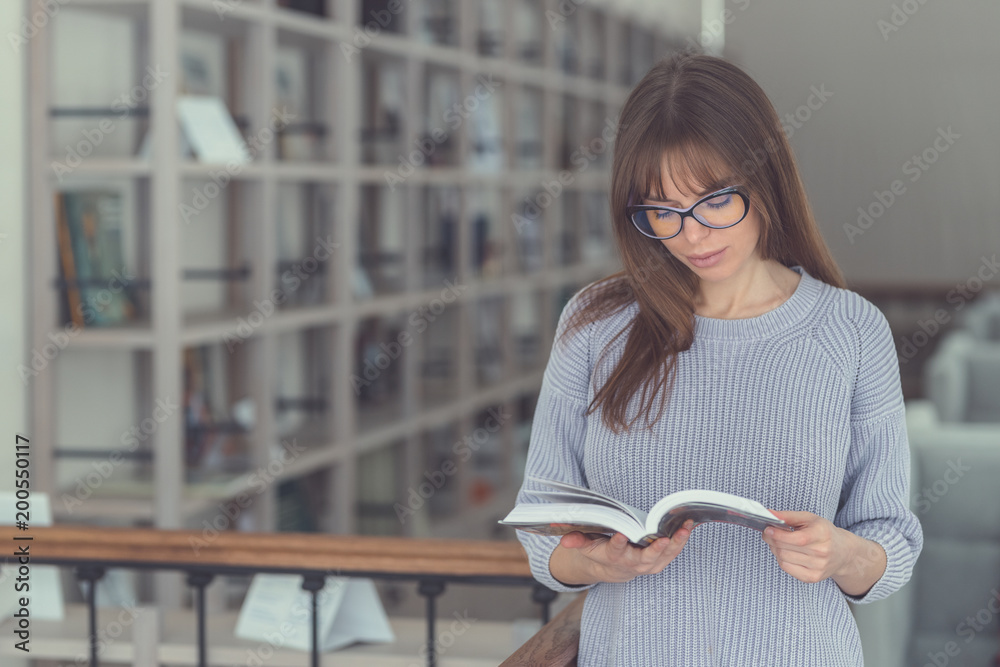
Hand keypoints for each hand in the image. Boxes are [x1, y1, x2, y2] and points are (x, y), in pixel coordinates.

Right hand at [558, 520, 695, 583]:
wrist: (612, 570)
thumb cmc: (600, 551)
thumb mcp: (585, 545)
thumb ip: (577, 539)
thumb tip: (563, 536)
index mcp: (613, 557)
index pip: (614, 552)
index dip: (617, 544)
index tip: (620, 535)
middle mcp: (632, 564)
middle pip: (644, 559)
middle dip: (655, 550)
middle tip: (664, 539)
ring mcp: (647, 564)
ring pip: (663, 557)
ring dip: (676, 544)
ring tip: (684, 528)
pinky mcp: (658, 561)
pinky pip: (671, 554)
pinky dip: (681, 542)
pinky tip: (688, 527)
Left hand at [761, 510, 856, 583]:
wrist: (843, 552)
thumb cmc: (824, 532)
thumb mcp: (809, 518)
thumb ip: (788, 516)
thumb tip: (769, 513)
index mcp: (822, 535)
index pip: (796, 538)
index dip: (778, 535)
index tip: (767, 529)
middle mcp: (822, 553)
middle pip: (785, 549)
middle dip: (772, 540)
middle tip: (768, 533)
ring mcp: (818, 567)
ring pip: (783, 559)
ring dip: (775, 549)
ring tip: (777, 542)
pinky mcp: (813, 578)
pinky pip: (787, 569)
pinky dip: (781, 560)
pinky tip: (785, 553)